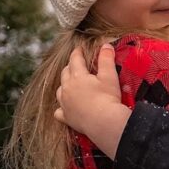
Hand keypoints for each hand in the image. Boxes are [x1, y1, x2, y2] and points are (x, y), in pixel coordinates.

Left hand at [54, 43, 130, 157]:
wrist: (104, 122)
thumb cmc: (107, 98)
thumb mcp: (109, 76)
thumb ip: (106, 59)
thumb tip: (105, 45)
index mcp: (77, 76)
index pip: (75, 59)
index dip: (78, 52)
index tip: (80, 49)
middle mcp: (67, 88)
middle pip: (65, 73)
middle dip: (71, 67)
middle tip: (77, 65)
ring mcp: (64, 103)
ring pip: (60, 90)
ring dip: (65, 85)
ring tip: (71, 84)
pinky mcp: (66, 117)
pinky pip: (58, 111)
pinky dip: (61, 108)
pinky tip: (65, 107)